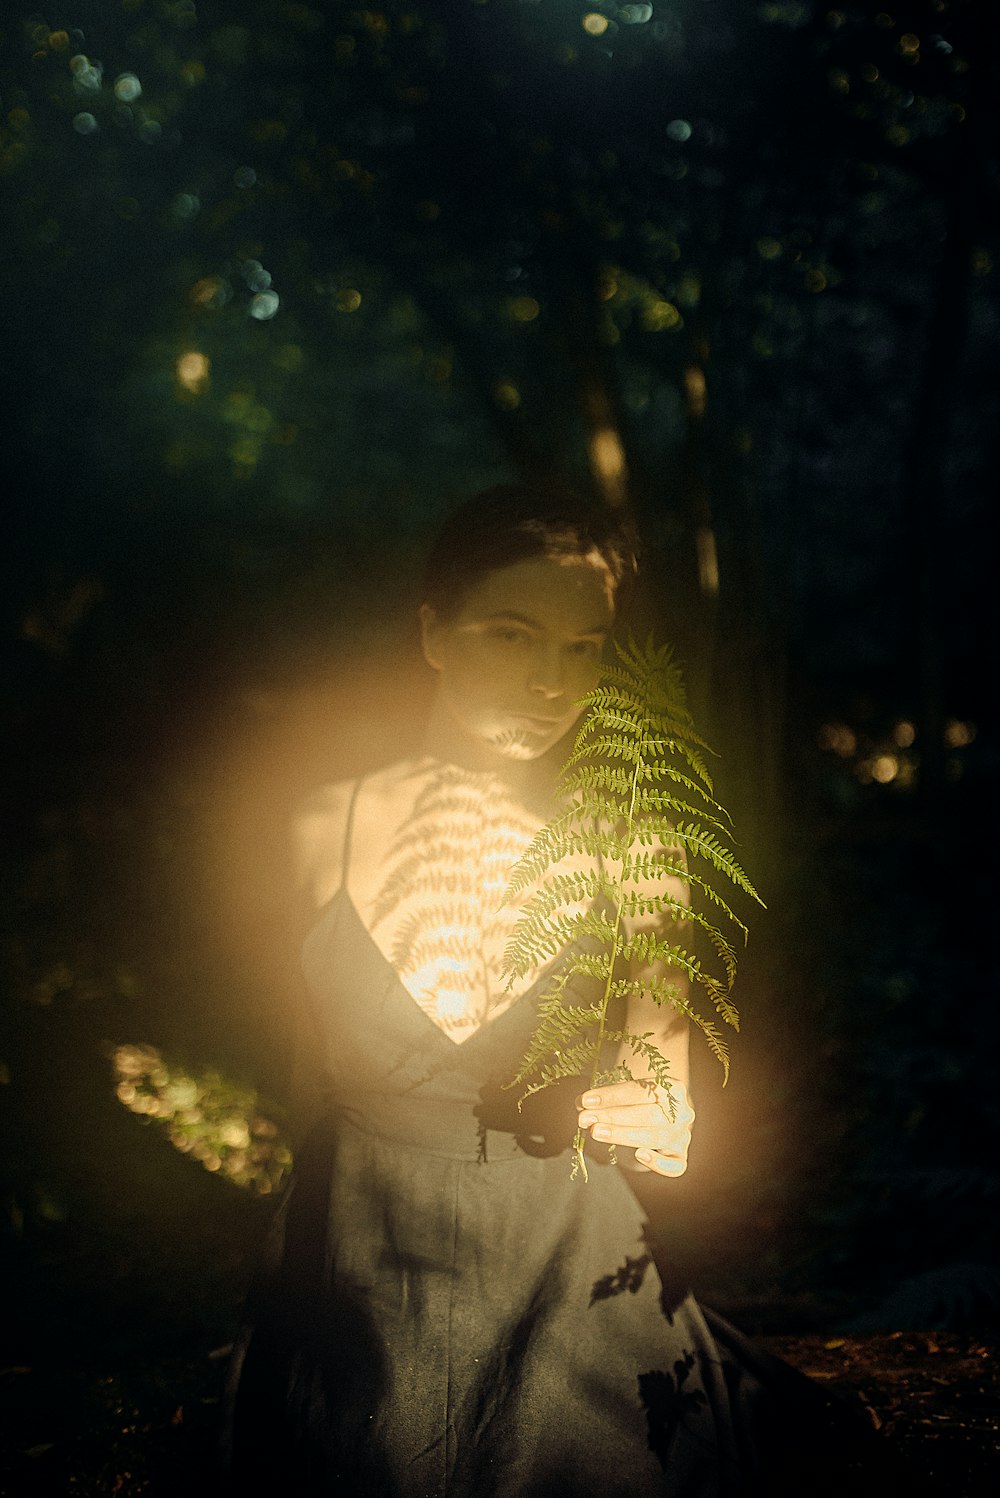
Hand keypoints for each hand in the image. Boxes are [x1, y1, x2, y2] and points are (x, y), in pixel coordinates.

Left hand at [577, 1079, 694, 1177]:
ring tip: (595, 1132)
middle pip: (649, 1114)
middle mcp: (684, 1112)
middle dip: (613, 1116)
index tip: (586, 1100)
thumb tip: (581, 1104)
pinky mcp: (680, 1158)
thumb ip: (606, 1098)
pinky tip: (639, 1156)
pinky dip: (658, 1163)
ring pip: (656, 1137)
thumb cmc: (637, 1102)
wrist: (657, 1118)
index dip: (612, 1095)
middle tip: (585, 1119)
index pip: (642, 1090)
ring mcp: (683, 1136)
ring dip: (622, 1135)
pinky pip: (675, 1166)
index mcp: (673, 1088)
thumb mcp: (624, 1094)